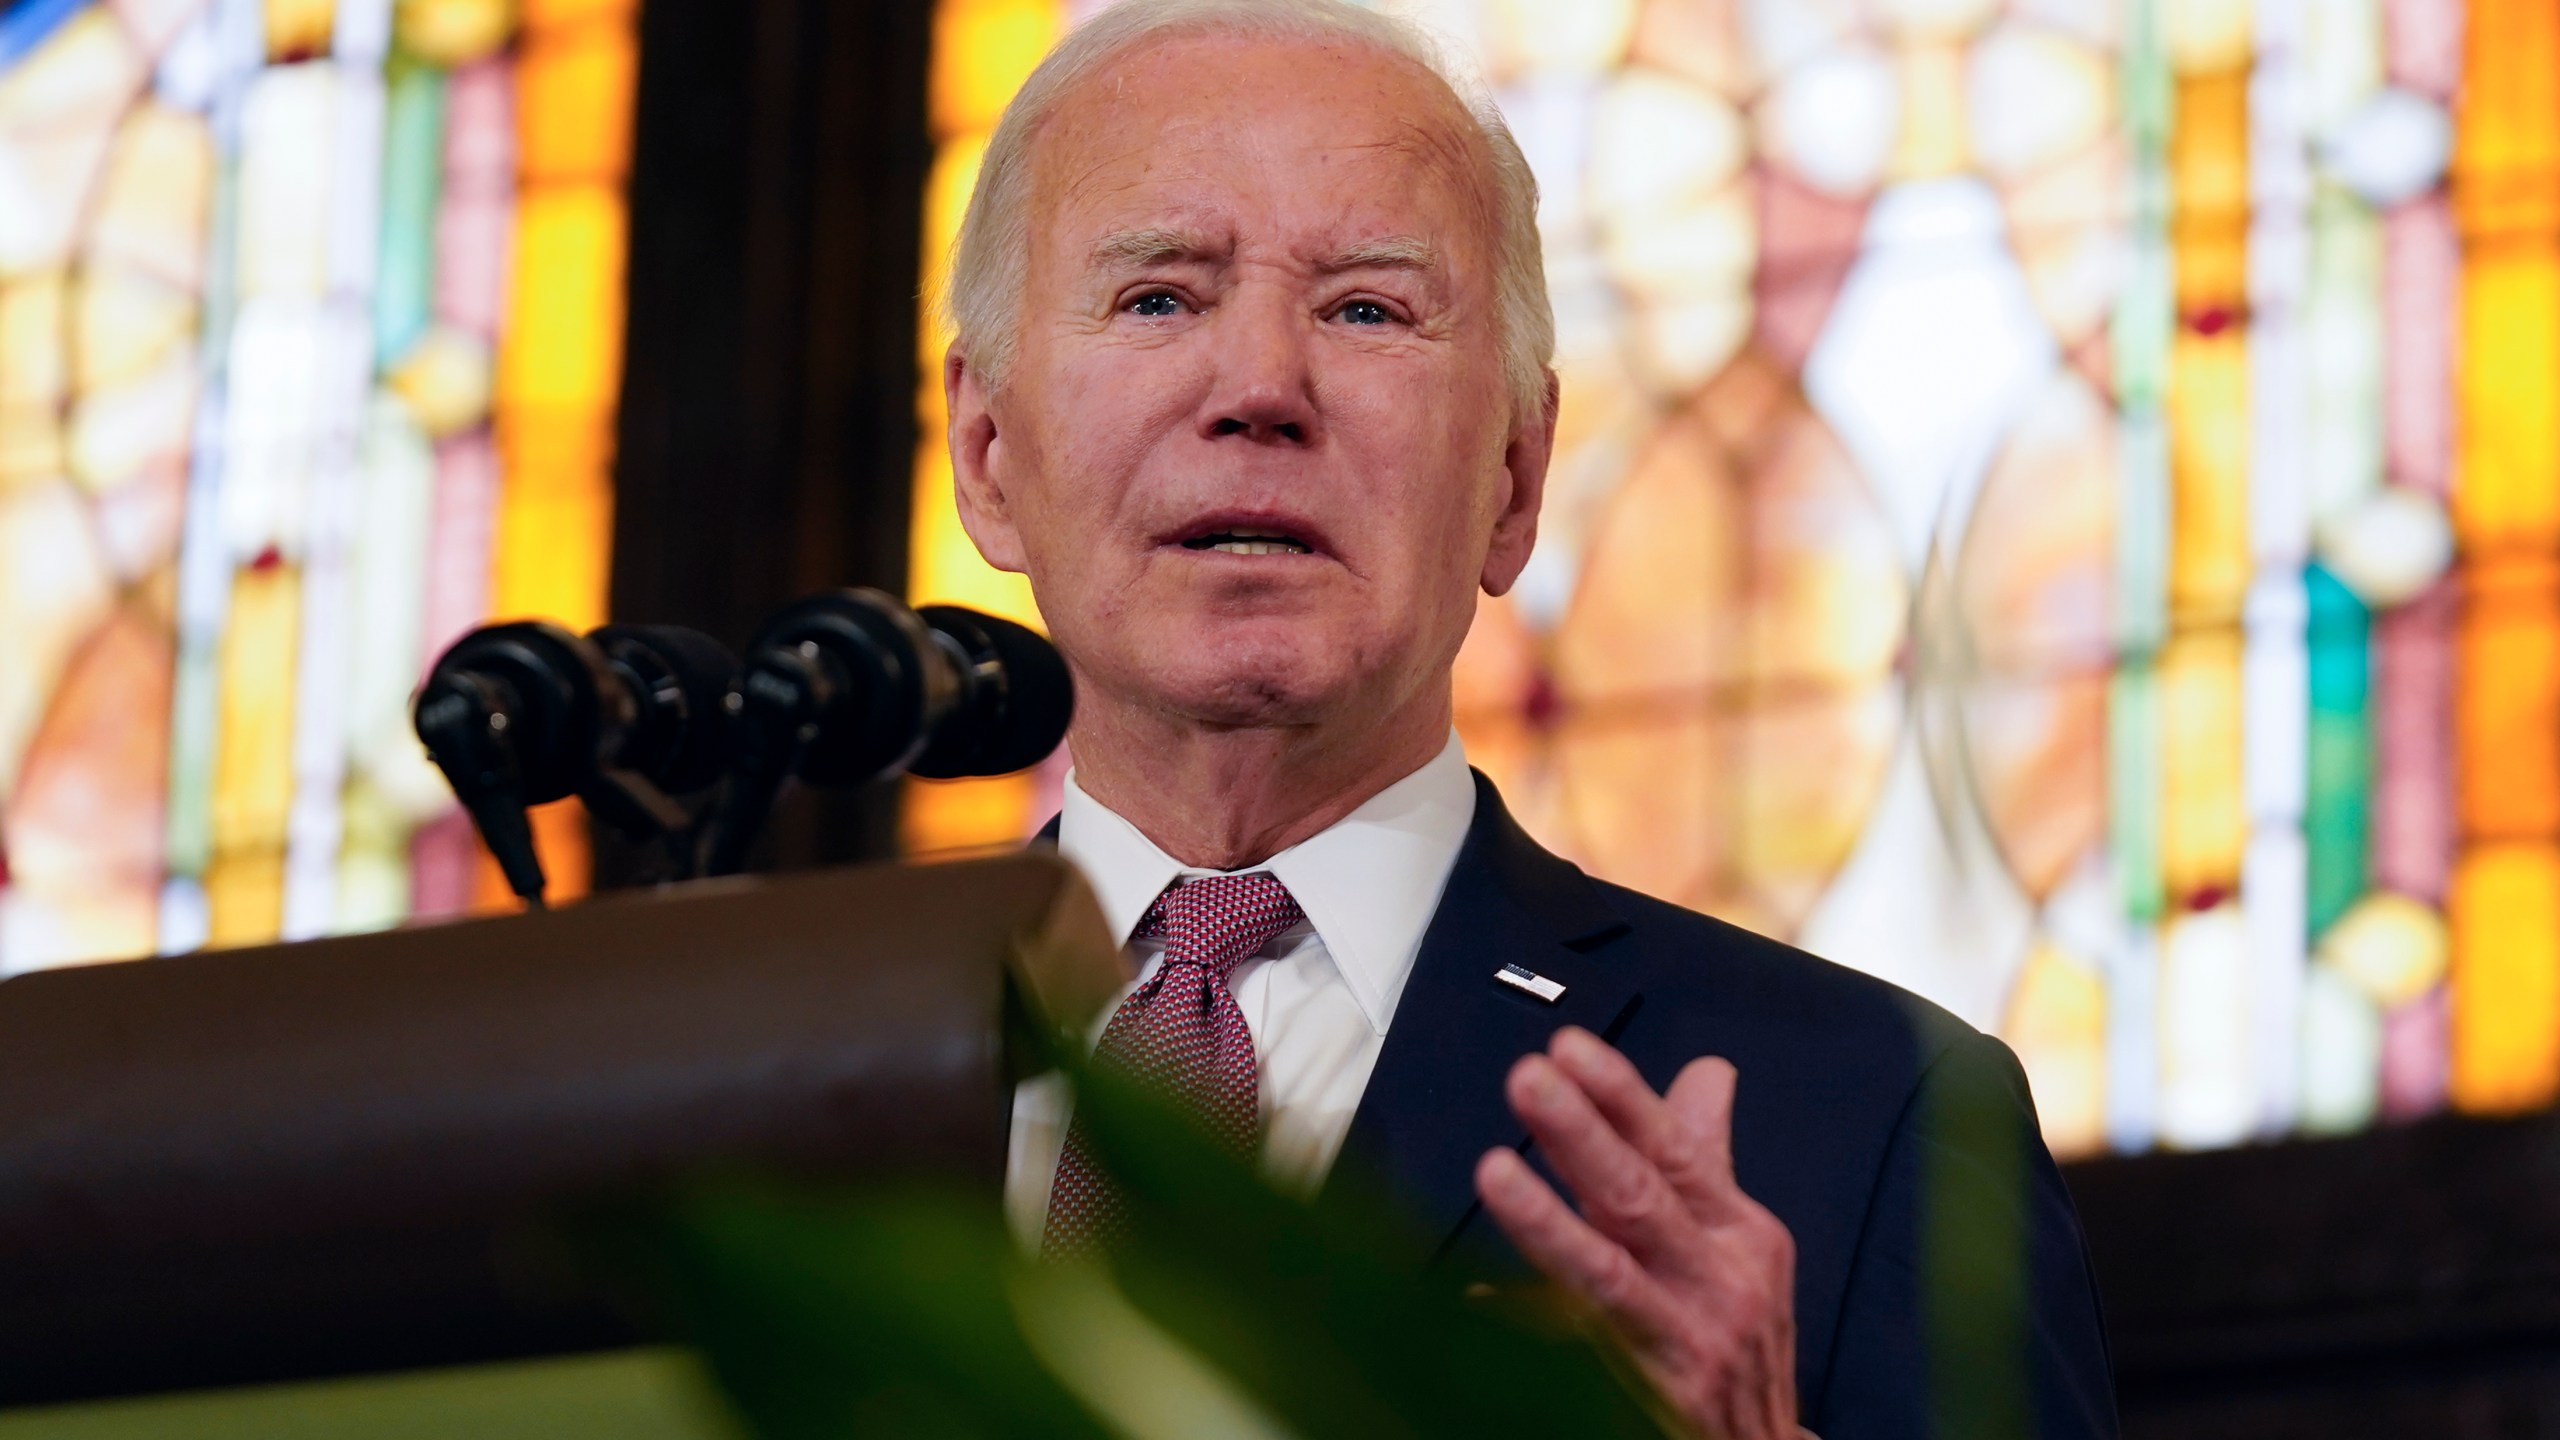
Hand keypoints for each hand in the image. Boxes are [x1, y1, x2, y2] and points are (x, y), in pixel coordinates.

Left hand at [1475, 1027, 1798, 1439]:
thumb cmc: (1739, 1337)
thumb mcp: (1741, 1243)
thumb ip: (1708, 1156)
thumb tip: (1706, 1073)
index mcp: (1737, 1230)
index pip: (1674, 1146)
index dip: (1621, 1095)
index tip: (1570, 1048)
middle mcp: (1717, 1280)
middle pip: (1640, 1197)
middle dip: (1583, 1134)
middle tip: (1531, 1080)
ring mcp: (1687, 1343)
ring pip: (1608, 1275)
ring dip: (1548, 1221)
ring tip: (1496, 1171)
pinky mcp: (1657, 1398)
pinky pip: (1580, 1354)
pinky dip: (1527, 1322)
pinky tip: (1481, 1297)